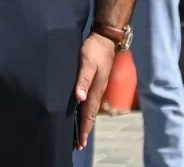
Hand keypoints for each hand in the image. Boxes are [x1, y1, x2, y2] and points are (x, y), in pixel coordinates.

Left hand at [73, 33, 116, 149]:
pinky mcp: (96, 81)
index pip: (88, 113)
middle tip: (79, 144)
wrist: (105, 39)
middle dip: (85, 129)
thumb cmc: (94, 50)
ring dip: (85, 121)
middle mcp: (97, 91)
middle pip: (90, 114)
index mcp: (95, 89)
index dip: (84, 128)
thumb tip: (80, 98)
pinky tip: (82, 110)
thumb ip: (83, 79)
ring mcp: (98, 86)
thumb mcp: (86, 62)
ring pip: (90, 108)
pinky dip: (86, 109)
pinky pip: (90, 100)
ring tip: (81, 132)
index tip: (80, 142)